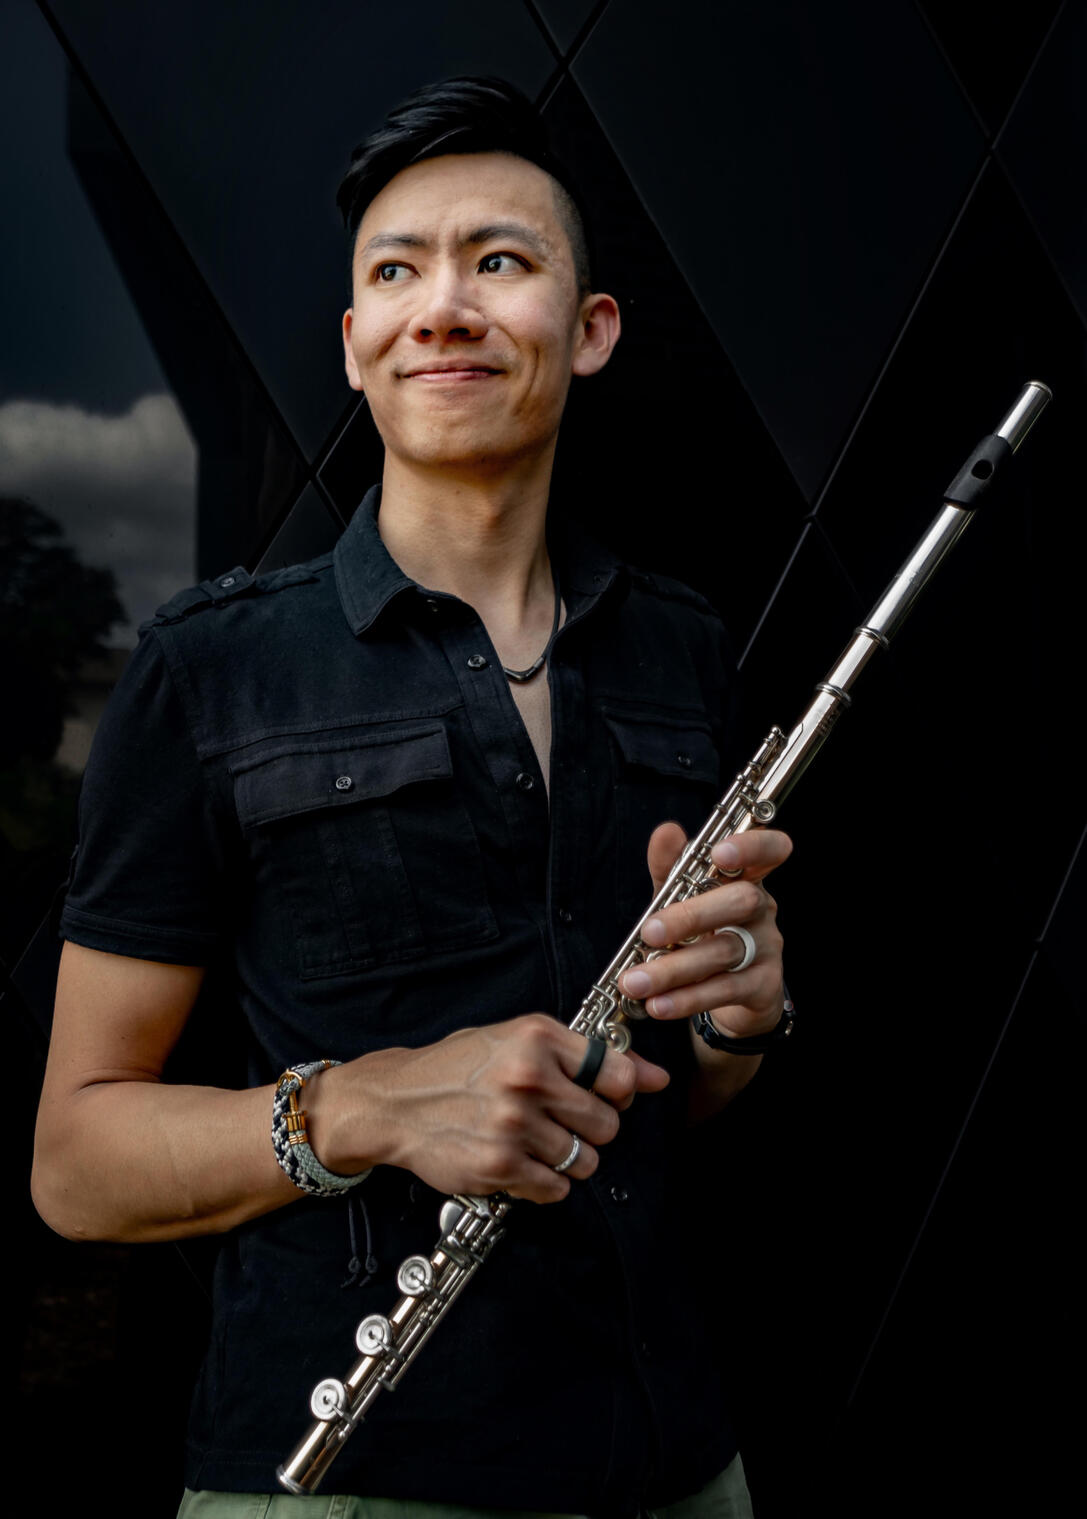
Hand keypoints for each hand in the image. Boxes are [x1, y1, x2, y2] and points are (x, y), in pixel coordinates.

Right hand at [307, 1014, 669, 1204]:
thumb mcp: (519, 1040)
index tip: (601, 1096)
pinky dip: (545, 1183)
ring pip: (586, 1161)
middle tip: (558, 1122)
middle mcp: (529, 1078)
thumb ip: (587, 1057)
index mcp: (538, 1038)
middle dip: (590, 1130)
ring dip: (568, 1160)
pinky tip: (520, 1162)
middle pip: (607, 1124)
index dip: (617, 1092)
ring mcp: (514, 1124)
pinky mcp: (499, 1165)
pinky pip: (555, 1188)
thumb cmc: (460, 1068)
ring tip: (535, 1143)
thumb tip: (657, 1078)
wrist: (397, 1102)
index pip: (618, 1074)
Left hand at [618, 825, 790, 1040]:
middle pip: (741, 901)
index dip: (751, 847)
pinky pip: (725, 990)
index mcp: (747, 878)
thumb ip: (673, 867)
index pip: (768, 851)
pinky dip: (687, 999)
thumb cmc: (705, 933)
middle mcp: (762, 909)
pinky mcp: (764, 986)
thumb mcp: (683, 897)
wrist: (730, 996)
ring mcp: (767, 948)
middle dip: (692, 915)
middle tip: (650, 932)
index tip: (720, 853)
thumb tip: (666, 831)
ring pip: (725, 951)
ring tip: (635, 982)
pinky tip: (658, 1004)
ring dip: (674, 968)